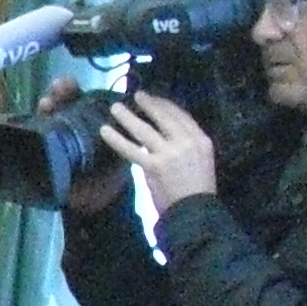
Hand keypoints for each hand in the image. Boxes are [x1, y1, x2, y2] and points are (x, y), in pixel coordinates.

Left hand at [100, 87, 218, 208]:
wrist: (194, 210)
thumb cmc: (197, 188)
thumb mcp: (200, 159)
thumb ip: (183, 145)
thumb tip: (160, 135)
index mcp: (201, 139)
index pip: (181, 115)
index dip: (164, 105)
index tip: (153, 99)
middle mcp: (187, 142)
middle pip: (164, 116)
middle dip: (148, 103)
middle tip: (136, 95)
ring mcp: (169, 153)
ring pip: (144, 129)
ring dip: (127, 117)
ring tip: (115, 108)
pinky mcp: (153, 166)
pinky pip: (130, 149)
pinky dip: (116, 139)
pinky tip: (105, 131)